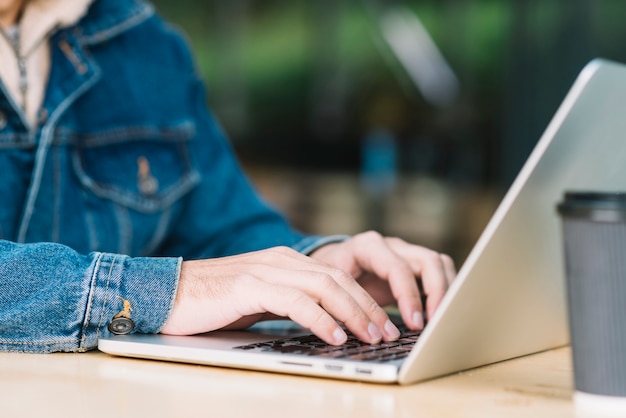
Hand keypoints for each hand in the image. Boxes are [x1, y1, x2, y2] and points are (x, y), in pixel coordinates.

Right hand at [161, 245, 405, 344]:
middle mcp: (280, 260)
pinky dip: (320, 319)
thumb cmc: (213, 302)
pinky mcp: (250, 286)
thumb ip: (290, 304)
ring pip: (324, 286)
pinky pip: (296, 301)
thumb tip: (323, 325)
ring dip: (353, 313)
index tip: (383, 323)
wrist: (168, 293)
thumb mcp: (260, 301)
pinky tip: (335, 336)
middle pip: (338, 279)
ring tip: (372, 336)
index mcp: (285, 262)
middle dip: (367, 307)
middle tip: (388, 331)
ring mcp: (265, 270)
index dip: (364, 300)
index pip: (336, 277)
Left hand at [309, 231, 455, 329]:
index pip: (397, 267)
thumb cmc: (326, 277)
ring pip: (439, 263)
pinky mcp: (413, 266)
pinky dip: (444, 292)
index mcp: (367, 246)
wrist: (326, 265)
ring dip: (446, 291)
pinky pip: (438, 273)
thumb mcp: (330, 287)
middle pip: (427, 260)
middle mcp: (391, 245)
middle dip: (436, 293)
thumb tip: (362, 331)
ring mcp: (405, 253)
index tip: (413, 323)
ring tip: (441, 320)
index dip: (408, 295)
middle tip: (434, 323)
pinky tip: (439, 314)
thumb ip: (346, 303)